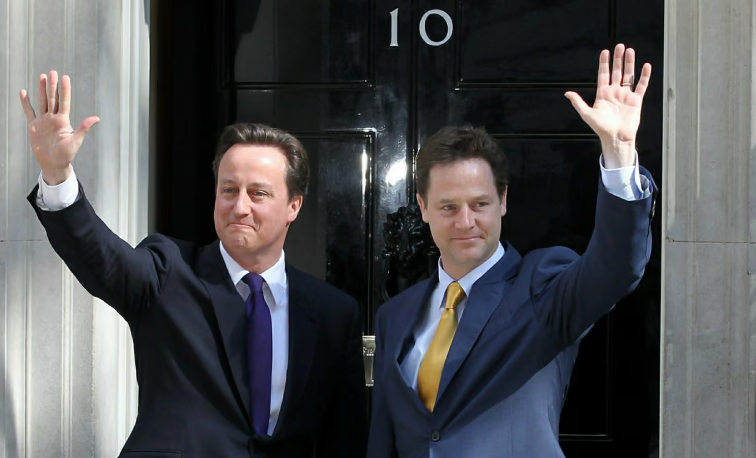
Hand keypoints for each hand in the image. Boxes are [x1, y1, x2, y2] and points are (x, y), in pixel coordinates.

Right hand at [19, 71, 98, 184]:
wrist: (54, 163)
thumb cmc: (67, 154)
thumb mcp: (76, 140)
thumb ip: (83, 128)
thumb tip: (96, 118)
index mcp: (63, 120)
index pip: (64, 101)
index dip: (64, 89)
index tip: (65, 77)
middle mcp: (53, 118)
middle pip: (52, 98)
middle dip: (52, 85)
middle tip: (52, 71)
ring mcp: (43, 121)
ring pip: (42, 102)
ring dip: (41, 90)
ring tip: (42, 77)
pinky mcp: (34, 126)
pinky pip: (29, 112)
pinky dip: (26, 103)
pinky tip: (24, 92)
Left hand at [565, 44, 651, 167]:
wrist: (615, 137)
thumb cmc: (601, 128)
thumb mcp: (586, 114)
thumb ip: (578, 102)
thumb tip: (567, 93)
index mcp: (603, 94)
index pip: (603, 74)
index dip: (604, 63)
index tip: (605, 51)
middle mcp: (614, 92)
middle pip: (617, 72)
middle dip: (617, 59)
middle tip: (619, 46)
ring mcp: (625, 95)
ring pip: (629, 75)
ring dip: (629, 63)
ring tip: (630, 51)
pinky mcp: (636, 100)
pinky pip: (641, 85)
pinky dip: (644, 76)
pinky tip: (646, 66)